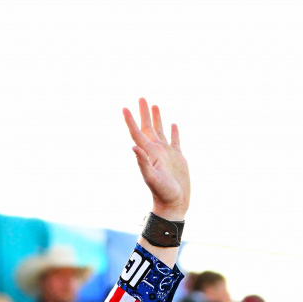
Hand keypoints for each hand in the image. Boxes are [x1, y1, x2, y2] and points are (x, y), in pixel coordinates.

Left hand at [121, 99, 188, 219]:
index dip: (130, 120)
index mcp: (149, 153)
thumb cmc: (162, 193)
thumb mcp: (152, 178)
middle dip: (144, 113)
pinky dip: (174, 132)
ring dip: (157, 118)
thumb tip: (133, 147)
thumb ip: (142, 163)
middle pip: (148, 128)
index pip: (137, 133)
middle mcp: (156, 151)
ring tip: (154, 105)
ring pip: (160, 131)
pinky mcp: (178, 158)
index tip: (124, 108)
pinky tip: (173, 124)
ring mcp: (167, 154)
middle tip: (141, 97)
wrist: (174, 204)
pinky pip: (175, 141)